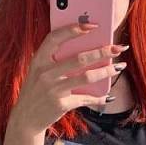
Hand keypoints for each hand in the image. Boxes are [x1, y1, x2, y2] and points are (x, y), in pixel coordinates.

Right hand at [10, 23, 127, 134]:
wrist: (26, 119)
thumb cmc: (37, 90)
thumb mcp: (39, 72)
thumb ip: (54, 59)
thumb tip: (86, 48)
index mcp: (38, 60)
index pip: (54, 38)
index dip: (73, 29)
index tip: (93, 25)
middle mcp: (45, 73)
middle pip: (79, 58)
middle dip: (102, 52)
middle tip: (118, 48)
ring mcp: (53, 90)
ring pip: (87, 77)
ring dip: (106, 71)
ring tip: (119, 67)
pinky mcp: (60, 105)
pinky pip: (85, 98)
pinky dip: (98, 97)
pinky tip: (107, 95)